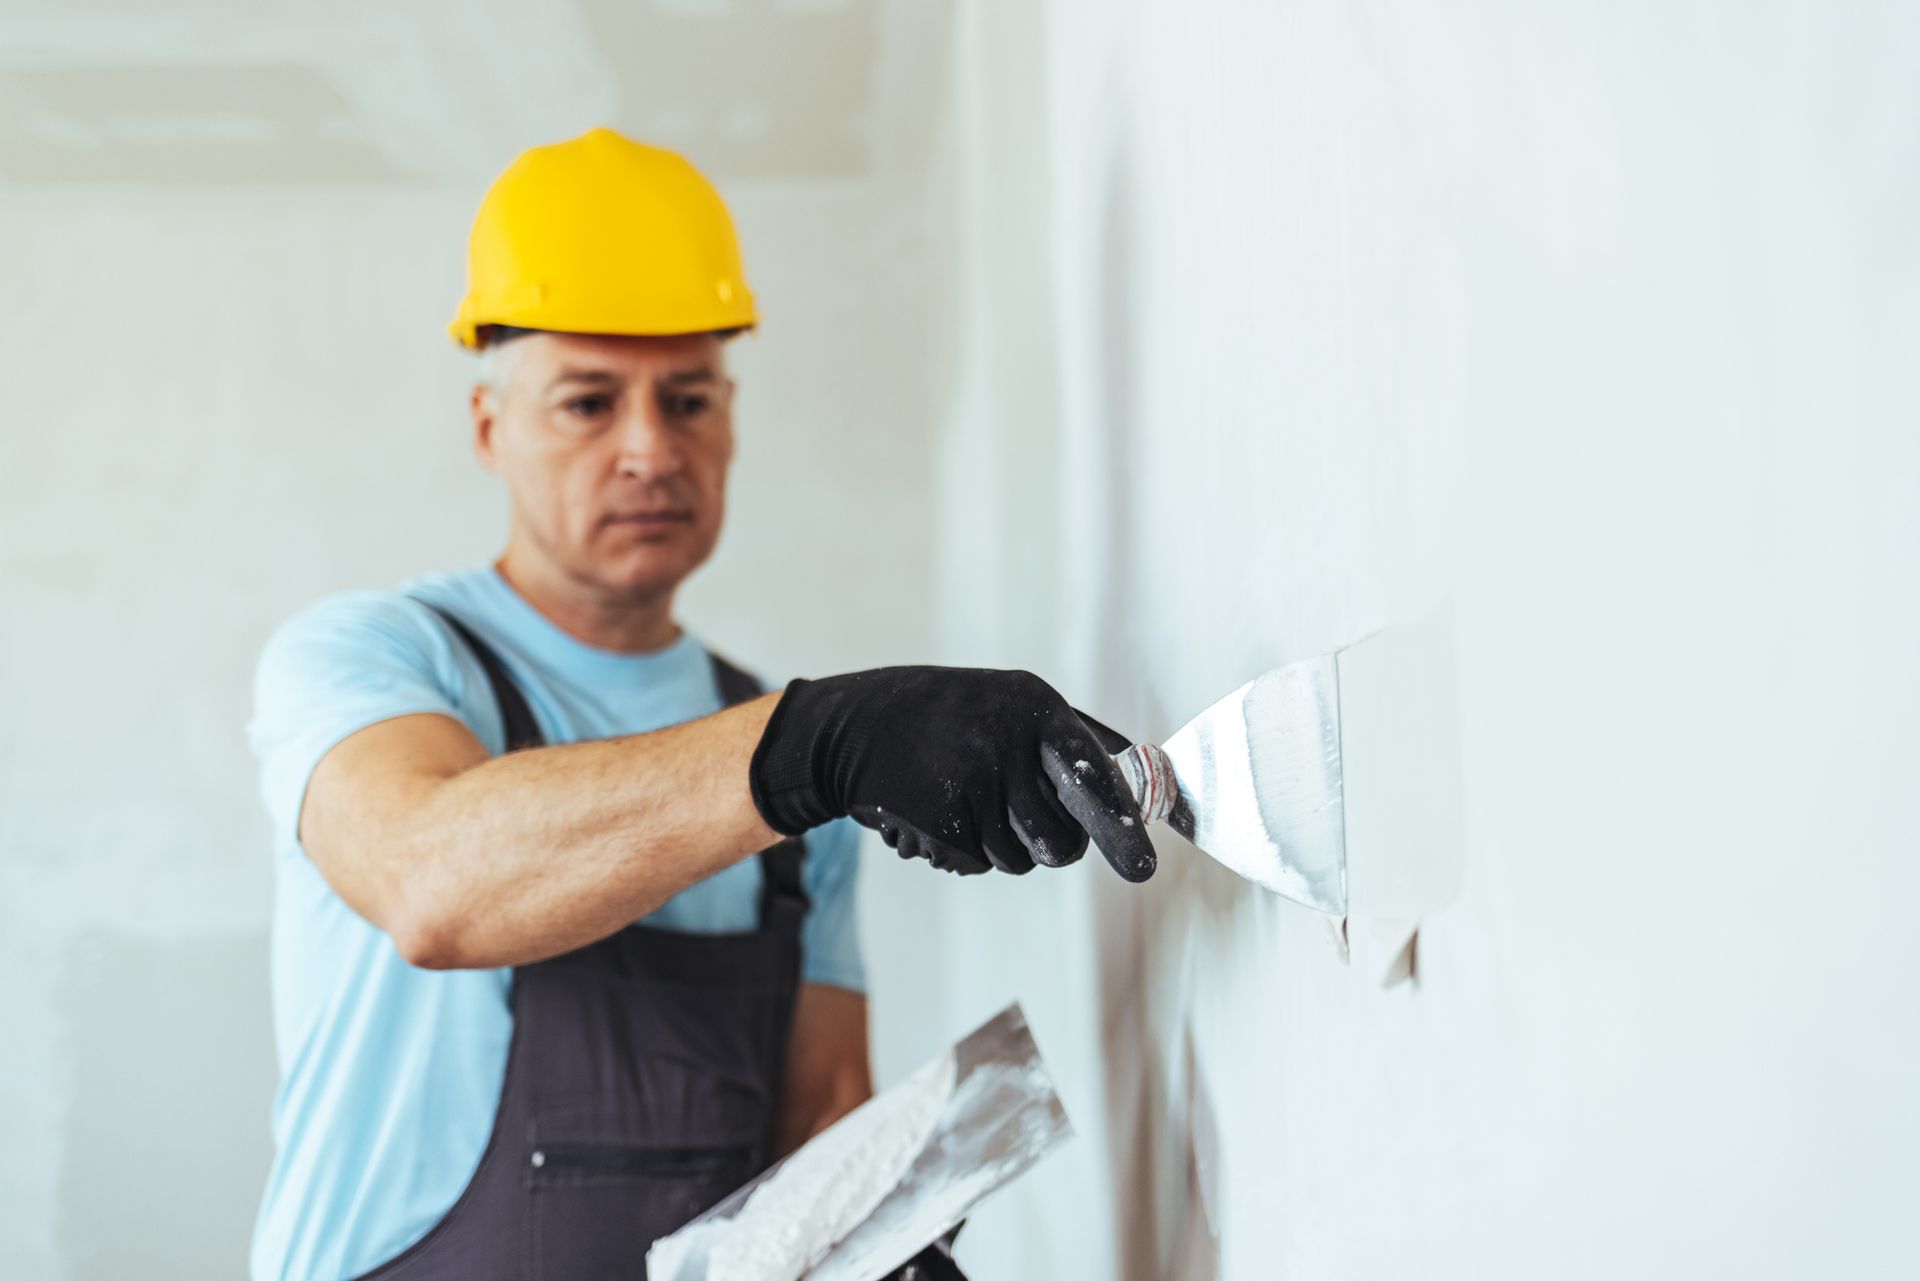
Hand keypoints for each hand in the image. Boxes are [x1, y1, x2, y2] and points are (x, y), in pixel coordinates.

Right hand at [749, 667, 1155, 881]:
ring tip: (972, 799)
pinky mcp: (942, 820)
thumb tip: (1137, 774)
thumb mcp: (1015, 703)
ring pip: (1022, 860)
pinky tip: (944, 811)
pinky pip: (981, 863)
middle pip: (1063, 841)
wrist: (860, 725)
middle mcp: (1008, 745)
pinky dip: (968, 850)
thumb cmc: (953, 716)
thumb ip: (1073, 739)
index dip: (1120, 826)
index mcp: (1035, 709)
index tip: (1143, 868)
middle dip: (1054, 845)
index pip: (1092, 775)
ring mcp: (972, 784)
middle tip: (1025, 818)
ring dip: (1005, 845)